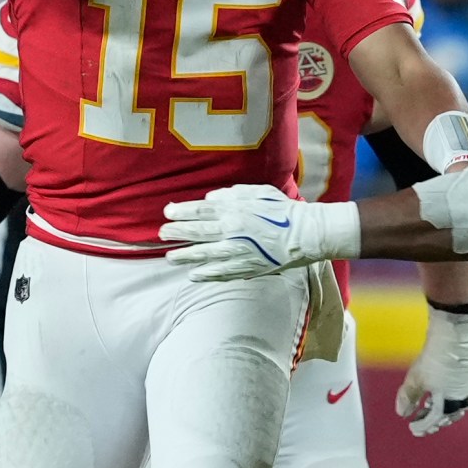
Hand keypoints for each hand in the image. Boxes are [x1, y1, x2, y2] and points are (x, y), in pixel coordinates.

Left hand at [161, 184, 359, 281]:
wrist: (307, 235)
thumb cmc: (284, 211)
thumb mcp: (259, 192)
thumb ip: (232, 194)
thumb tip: (209, 199)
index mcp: (234, 210)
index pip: (200, 211)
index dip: (181, 212)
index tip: (167, 212)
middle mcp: (231, 231)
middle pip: (197, 233)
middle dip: (177, 233)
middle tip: (161, 234)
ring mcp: (238, 252)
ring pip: (204, 255)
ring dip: (185, 256)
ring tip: (169, 258)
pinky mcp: (247, 268)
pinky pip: (221, 273)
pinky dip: (206, 275)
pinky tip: (194, 275)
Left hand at [400, 296, 467, 434]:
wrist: (460, 335)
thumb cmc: (437, 358)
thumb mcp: (416, 378)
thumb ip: (408, 397)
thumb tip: (402, 413)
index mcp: (448, 405)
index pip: (432, 421)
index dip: (421, 426)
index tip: (413, 429)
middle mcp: (464, 401)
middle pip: (447, 416)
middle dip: (434, 420)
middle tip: (424, 422)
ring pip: (461, 405)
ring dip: (447, 408)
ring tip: (436, 406)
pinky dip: (458, 395)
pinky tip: (454, 391)